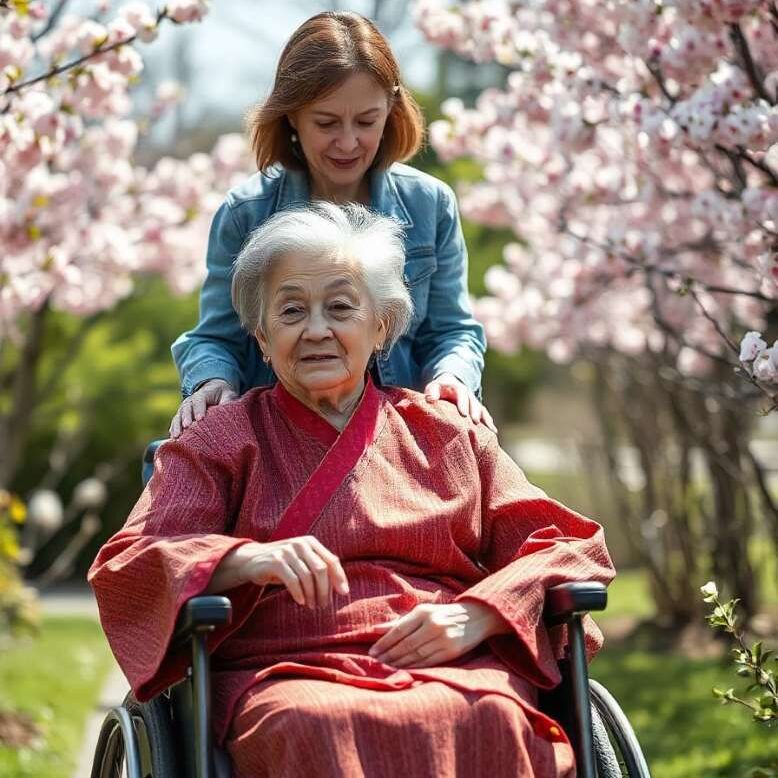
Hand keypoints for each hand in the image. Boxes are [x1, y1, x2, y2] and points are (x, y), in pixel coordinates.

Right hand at [169, 379, 238, 438]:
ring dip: (177, 426)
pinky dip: (173, 430)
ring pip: (178, 416)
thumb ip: (228, 401)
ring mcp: (184, 409)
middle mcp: (191, 401)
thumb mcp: (228, 395)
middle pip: (186, 409)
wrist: (213, 392)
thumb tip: (228, 410)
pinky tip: (173, 439)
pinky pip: (175, 423)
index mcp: (203, 394)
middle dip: (186, 418)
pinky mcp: (181, 417)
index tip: (200, 419)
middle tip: (187, 427)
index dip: (199, 409)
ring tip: (177, 436)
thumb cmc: (222, 395)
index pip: (199, 400)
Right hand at [208, 536, 348, 607]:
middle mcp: (300, 544)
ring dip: (312, 595)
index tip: (344, 593)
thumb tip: (341, 587)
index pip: (331, 560)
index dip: (339, 577)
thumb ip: (319, 567)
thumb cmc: (283, 564)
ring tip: (312, 605)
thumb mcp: (302, 561)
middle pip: (321, 570)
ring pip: (307, 577)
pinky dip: (299, 593)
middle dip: (325, 590)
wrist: (251, 560)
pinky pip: (293, 580)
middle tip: (324, 605)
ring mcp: (287, 551)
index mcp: (310, 542)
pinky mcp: (275, 561)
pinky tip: (301, 601)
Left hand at [369, 601, 508, 667]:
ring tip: (386, 668)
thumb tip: (375, 629)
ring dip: (398, 663)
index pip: (398, 630)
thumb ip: (399, 621)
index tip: (372, 652)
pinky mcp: (451, 651)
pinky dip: (414, 667)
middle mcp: (432, 624)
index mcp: (423, 612)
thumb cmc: (443, 614)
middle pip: (405, 644)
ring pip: (415, 655)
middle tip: (375, 663)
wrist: (475, 616)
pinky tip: (403, 670)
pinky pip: (428, 662)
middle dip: (388, 655)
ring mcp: (442, 638)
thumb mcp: (423, 612)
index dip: (384, 643)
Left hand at [424, 373, 496, 431]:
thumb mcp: (433, 388)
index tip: (463, 414)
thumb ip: (431, 392)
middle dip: (475, 412)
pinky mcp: (477, 410)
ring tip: (489, 430)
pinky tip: (493, 433)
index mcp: (457, 388)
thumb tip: (430, 399)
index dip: (463, 403)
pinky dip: (489, 423)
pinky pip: (485, 416)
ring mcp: (474, 403)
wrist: (448, 386)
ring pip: (481, 410)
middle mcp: (468, 395)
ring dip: (485, 419)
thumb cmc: (438, 390)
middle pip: (473, 403)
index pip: (461, 394)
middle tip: (475, 422)